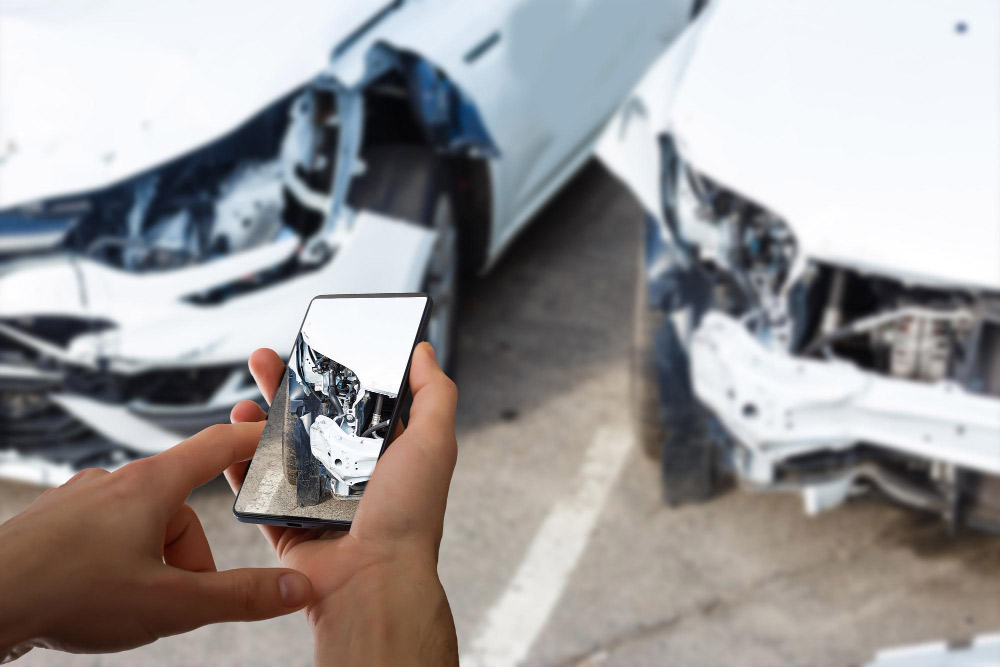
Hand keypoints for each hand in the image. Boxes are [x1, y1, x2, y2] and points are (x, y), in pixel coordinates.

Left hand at [0, 423, 312, 661]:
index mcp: (152, 487)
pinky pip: (106, 535)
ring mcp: (81, 500)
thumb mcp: (170, 604)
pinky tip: (96, 594)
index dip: (254, 439)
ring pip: (143, 527)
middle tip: (173, 600)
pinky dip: (116, 563)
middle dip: (189, 557)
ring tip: (128, 604)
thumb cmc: (66, 593)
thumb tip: (294, 589)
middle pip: (181, 510)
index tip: (278, 435)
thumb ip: (239, 597)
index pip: (218, 446)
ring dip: (152, 564)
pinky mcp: (55, 521)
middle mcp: (116, 483)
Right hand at [228, 341, 458, 665]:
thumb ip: (434, 394)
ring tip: (242, 397)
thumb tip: (424, 352)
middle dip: (285, 386)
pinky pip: (257, 490)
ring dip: (257, 421)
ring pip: (278, 450)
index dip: (336, 374)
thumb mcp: (434, 442)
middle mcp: (351, 473)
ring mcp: (316, 498)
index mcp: (386, 453)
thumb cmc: (408, 517)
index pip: (357, 403)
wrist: (371, 580)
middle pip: (311, 419)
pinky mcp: (286, 522)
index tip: (315, 348)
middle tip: (264, 359)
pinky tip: (228, 440)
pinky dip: (239, 466)